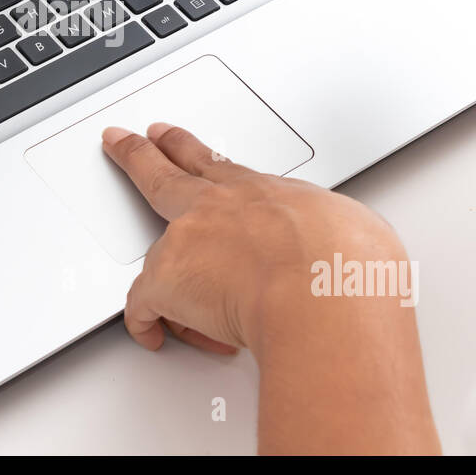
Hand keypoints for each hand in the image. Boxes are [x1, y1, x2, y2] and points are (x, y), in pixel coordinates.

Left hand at [101, 122, 439, 453]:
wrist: (323, 292)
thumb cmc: (348, 266)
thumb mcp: (352, 230)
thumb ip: (331, 235)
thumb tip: (350, 253)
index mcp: (264, 195)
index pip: (220, 167)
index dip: (191, 151)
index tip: (174, 139)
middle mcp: (219, 207)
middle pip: (166, 171)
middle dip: (140, 154)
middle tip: (123, 140)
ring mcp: (187, 238)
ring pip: (153, 249)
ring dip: (155, 269)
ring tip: (157, 299)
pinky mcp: (166, 279)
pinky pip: (142, 303)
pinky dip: (147, 322)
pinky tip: (153, 335)